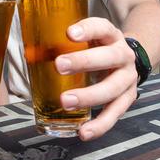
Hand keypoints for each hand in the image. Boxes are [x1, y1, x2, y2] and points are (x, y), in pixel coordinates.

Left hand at [54, 17, 137, 140]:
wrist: (126, 61)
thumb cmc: (97, 49)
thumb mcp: (85, 41)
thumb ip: (60, 45)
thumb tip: (30, 55)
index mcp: (111, 36)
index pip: (102, 27)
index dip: (87, 30)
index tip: (69, 33)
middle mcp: (124, 55)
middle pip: (109, 57)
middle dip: (84, 62)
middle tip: (59, 66)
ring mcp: (128, 78)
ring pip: (112, 88)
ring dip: (89, 96)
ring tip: (66, 102)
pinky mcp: (127, 99)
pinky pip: (114, 113)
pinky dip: (100, 125)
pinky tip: (83, 132)